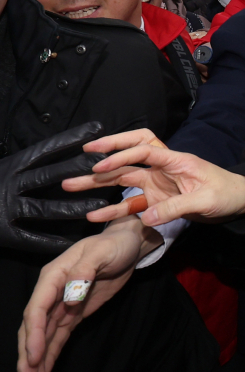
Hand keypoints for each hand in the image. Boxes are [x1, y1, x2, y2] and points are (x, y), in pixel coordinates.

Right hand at [0, 121, 110, 254]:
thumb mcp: (7, 168)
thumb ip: (31, 161)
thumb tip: (69, 145)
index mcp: (11, 166)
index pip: (45, 149)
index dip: (71, 139)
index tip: (98, 128)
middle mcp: (9, 185)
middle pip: (48, 175)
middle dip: (78, 169)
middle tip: (106, 165)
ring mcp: (5, 210)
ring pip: (44, 208)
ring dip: (73, 207)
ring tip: (100, 204)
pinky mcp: (3, 233)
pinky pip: (32, 238)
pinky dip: (53, 241)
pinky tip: (74, 242)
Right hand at [17, 216, 159, 371]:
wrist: (129, 243)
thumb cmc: (115, 244)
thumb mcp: (102, 251)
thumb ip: (85, 271)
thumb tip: (70, 298)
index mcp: (53, 276)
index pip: (37, 308)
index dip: (34, 334)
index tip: (34, 356)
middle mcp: (52, 292)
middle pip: (35, 327)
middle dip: (28, 354)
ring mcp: (62, 305)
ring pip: (44, 336)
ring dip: (36, 360)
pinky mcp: (74, 313)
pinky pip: (59, 336)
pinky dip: (51, 354)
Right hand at [62, 129, 244, 227]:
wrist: (239, 202)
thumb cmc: (227, 194)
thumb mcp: (206, 200)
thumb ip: (176, 207)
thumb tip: (145, 217)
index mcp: (176, 160)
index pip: (144, 149)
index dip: (121, 153)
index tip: (99, 163)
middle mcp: (162, 169)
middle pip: (129, 158)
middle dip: (105, 156)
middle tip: (81, 158)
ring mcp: (157, 184)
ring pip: (123, 179)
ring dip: (99, 183)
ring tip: (70, 186)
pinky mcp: (156, 200)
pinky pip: (130, 203)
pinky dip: (112, 208)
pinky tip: (93, 215)